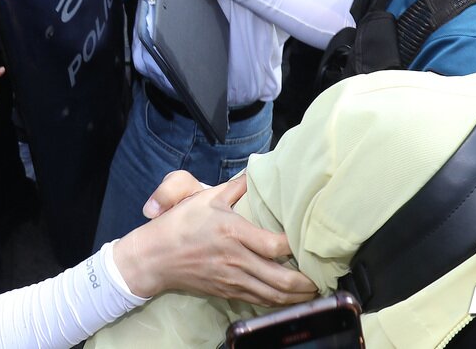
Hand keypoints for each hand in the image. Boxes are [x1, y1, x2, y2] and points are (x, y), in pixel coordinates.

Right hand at [112, 174, 317, 305]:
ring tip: (311, 292)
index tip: (306, 241)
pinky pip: (258, 301)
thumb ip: (234, 188)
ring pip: (272, 296)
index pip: (274, 246)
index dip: (294, 246)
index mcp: (233, 232)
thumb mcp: (205, 198)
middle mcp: (236, 259)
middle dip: (305, 283)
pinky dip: (276, 302)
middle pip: (280, 279)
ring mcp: (232, 279)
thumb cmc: (180, 225)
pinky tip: (287, 299)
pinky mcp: (226, 292)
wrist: (155, 257)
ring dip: (296, 297)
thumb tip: (253, 173)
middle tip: (320, 278)